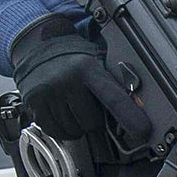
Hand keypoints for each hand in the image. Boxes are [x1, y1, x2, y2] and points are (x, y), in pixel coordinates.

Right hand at [8, 15, 139, 140]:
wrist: (36, 45)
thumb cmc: (70, 57)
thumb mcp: (93, 62)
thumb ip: (109, 84)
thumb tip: (135, 108)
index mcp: (87, 68)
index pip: (113, 97)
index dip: (129, 115)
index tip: (143, 130)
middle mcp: (67, 79)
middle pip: (91, 122)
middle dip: (92, 120)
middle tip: (84, 104)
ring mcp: (49, 92)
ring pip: (73, 130)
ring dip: (75, 126)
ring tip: (70, 107)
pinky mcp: (34, 102)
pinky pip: (54, 131)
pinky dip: (60, 129)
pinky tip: (59, 113)